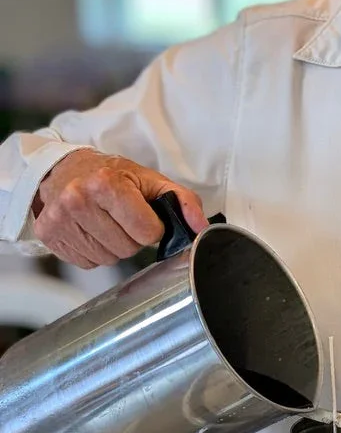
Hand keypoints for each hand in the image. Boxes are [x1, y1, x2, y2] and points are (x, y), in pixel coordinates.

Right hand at [33, 149, 208, 268]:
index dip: (152, 227)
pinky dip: (95, 251)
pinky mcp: (48, 235)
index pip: (147, 232)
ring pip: (107, 259)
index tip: (144, 215)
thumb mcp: (151, 180)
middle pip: (127, 249)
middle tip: (124, 218)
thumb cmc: (113, 175)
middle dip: (133, 238)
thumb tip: (201, 227)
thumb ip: (183, 201)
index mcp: (106, 184)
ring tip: (108, 223)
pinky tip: (92, 230)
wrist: (66, 169)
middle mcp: (78, 200)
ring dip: (114, 246)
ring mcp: (59, 219)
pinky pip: (87, 263)